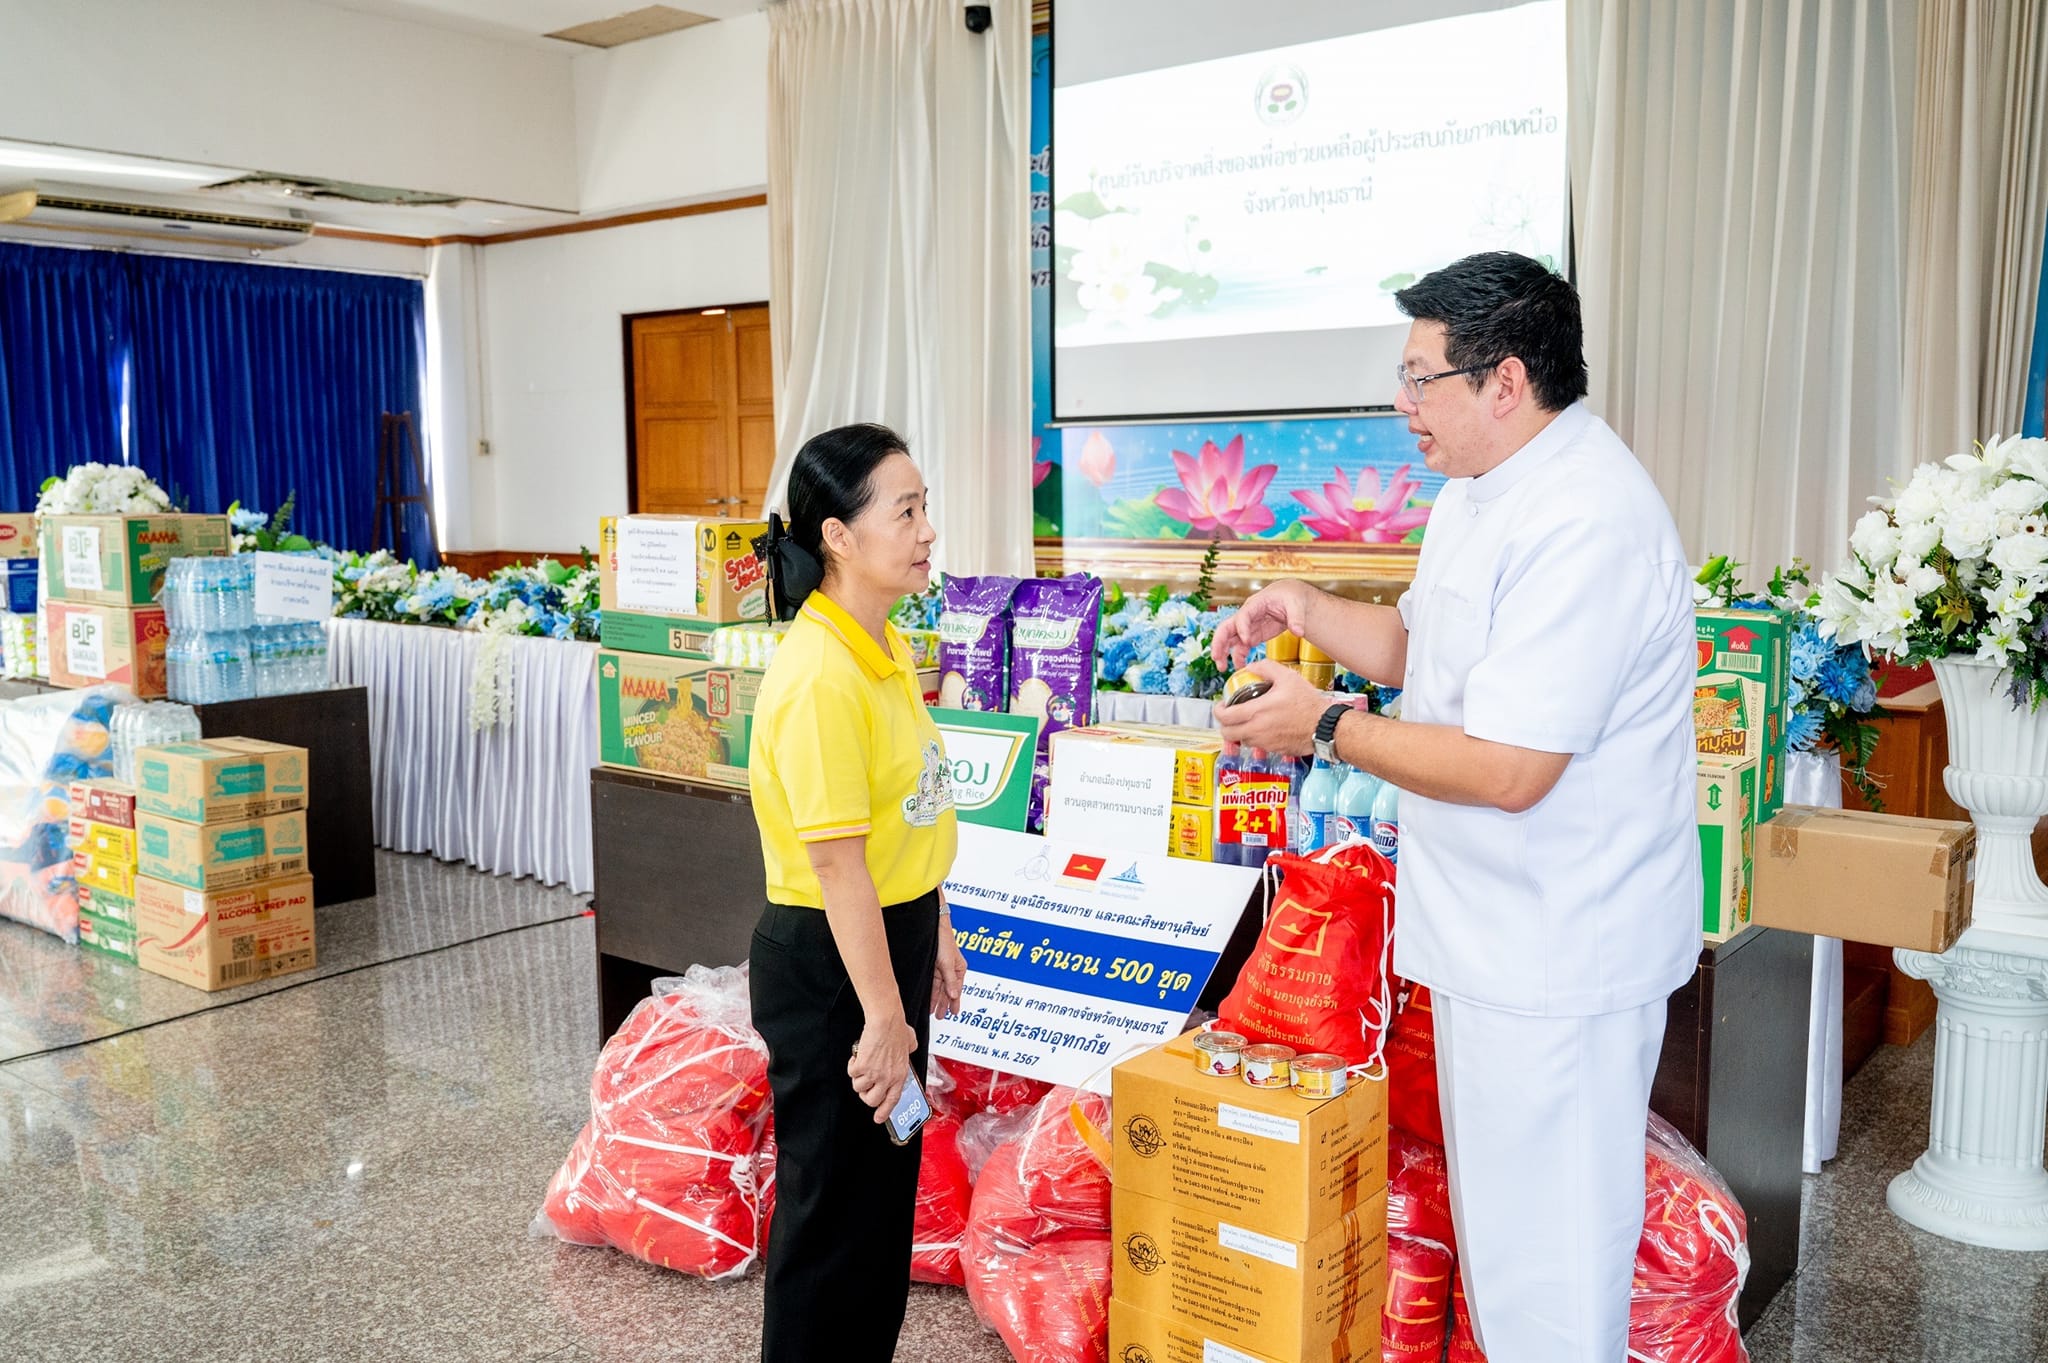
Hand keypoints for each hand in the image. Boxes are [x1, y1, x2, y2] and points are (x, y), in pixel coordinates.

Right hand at [849, 1013, 918, 1120]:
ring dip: (858, 1078)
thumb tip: (908, 1048)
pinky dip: (852, 1065)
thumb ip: (909, 1050)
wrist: (886, 1021)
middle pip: (872, 1100)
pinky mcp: (862, 1067)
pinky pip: (852, 1073)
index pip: (893, 1100)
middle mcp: (888, 1078)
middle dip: (865, 1095)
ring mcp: (874, 1074)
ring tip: (862, 1066)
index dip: (884, 1112)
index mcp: (900, 1075)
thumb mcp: (910, 1043)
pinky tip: (858, 1057)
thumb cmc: (897, 1029)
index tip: (878, 1118)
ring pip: (859, 1088)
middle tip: (865, 1085)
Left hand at [932, 923, 966, 1019]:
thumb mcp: (948, 963)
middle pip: (947, 990)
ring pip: (939, 988)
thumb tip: (954, 995)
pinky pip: (933, 982)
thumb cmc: (944, 940)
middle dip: (944, 1004)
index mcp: (959, 969)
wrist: (933, 927)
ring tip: (933, 1011)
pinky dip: (931, 991)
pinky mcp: (932, 965)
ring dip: (937, 999)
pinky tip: (928, 998)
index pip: (957, 990)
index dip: (955, 1002)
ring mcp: (941, 968)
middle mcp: (951, 969)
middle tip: (940, 1016)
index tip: (954, 1013)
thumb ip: (950, 981)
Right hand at [1211, 580, 1316, 669]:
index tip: (1246, 642)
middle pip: (1226, 627)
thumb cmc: (1291, 596)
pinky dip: (1237, 657)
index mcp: (1256, 604)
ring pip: (1229, 639)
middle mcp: (1247, 615)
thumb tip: (1298, 632)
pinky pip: (1240, 646)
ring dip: (1224, 653)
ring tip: (1222, 667)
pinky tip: (1240, 667)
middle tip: (1217, 658)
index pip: (1243, 616)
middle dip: (1219, 643)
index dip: (1242, 629)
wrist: (1291, 598)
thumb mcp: (1296, 604)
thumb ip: (1296, 618)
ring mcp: (1249, 626)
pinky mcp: (1253, 635)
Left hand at [1214, 661, 1334, 757]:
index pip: (1225, 717)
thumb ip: (1266, 667)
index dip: (1218, 711)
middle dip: (1224, 724)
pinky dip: (1255, 738)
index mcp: (1258, 712)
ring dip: (1239, 731)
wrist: (1325, 726)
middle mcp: (1258, 730)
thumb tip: (1251, 667)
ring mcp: (1266, 743)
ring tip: (1246, 720)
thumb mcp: (1288, 677)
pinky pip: (1257, 745)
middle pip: (1228, 733)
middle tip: (1229, 716)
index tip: (1221, 706)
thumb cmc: (1308, 703)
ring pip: (1242, 740)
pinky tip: (1263, 727)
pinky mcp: (1275, 750)